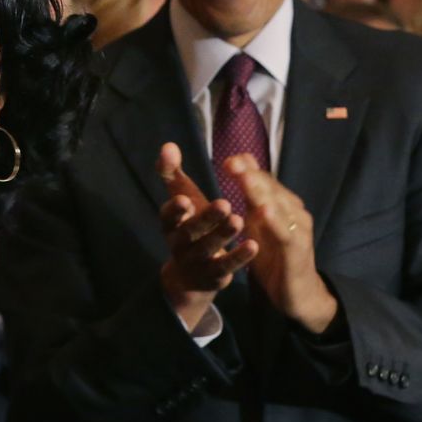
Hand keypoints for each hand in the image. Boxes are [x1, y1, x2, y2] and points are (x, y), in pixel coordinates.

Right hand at [155, 143, 255, 329]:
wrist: (190, 276)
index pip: (167, 216)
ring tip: (239, 220)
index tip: (185, 200)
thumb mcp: (180, 202)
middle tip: (225, 204)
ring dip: (223, 234)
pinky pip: (226, 266)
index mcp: (170, 224)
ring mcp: (196, 261)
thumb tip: (168, 145)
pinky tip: (254, 245)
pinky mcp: (214, 275)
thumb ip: (172, 175)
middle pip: (190, 232)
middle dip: (206, 218)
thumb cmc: (188, 228)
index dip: (175, 210)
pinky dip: (239, 257)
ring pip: (209, 248)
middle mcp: (179, 243)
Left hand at [224, 154, 338, 333]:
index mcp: (280, 205)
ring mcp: (297, 230)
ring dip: (262, 192)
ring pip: (279, 206)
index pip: (263, 181)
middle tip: (232, 162)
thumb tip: (238, 169)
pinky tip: (263, 212)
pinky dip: (276, 221)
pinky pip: (286, 233)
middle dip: (251, 174)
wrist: (298, 294)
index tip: (227, 159)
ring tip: (245, 179)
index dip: (247, 169)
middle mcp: (292, 212)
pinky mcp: (297, 250)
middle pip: (271, 189)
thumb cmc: (274, 258)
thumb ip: (250, 201)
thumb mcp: (258, 227)